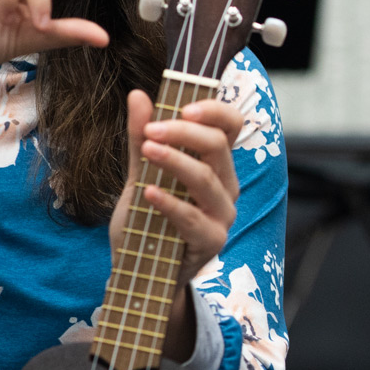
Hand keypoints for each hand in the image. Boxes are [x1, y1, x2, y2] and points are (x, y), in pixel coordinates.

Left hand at [110, 90, 242, 360]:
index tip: (182, 105)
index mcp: (215, 163)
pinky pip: (194, 218)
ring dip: (175, 160)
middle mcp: (226, 186)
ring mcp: (222, 215)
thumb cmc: (145, 222)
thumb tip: (138, 95)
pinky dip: (171, 202)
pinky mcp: (211, 242)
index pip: (232, 125)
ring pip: (207, 179)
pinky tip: (148, 192)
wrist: (137, 273)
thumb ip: (141, 139)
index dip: (214, 109)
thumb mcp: (138, 175)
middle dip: (182, 132)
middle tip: (150, 130)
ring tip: (147, 150)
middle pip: (218, 146)